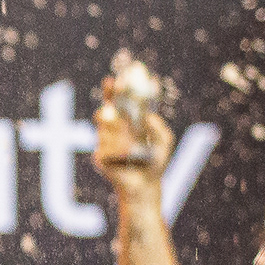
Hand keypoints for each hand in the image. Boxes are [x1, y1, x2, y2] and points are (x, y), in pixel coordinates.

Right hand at [92, 75, 174, 195]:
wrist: (145, 186)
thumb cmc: (154, 162)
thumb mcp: (164, 140)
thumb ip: (157, 126)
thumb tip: (147, 115)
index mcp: (127, 123)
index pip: (118, 103)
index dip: (117, 91)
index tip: (117, 78)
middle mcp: (114, 131)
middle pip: (106, 110)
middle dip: (109, 99)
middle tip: (113, 87)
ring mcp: (105, 143)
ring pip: (108, 128)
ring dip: (120, 131)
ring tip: (133, 143)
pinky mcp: (101, 156)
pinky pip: (107, 146)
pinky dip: (120, 150)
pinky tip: (128, 159)